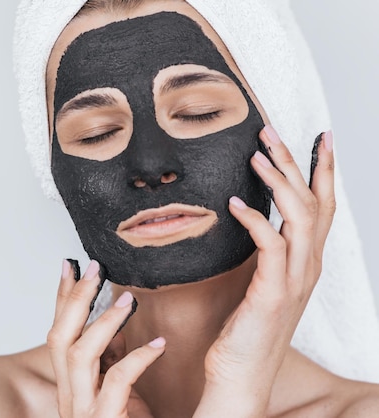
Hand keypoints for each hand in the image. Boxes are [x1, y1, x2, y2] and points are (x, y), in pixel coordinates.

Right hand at [47, 260, 165, 417]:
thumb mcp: (118, 390)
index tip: (70, 264)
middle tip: (94, 267)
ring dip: (103, 323)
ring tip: (128, 300)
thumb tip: (115, 323)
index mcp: (70, 384)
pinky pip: (116, 382)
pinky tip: (159, 345)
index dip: (62, 297)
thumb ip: (110, 358)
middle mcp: (69, 396)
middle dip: (75, 299)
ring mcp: (83, 411)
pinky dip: (137, 358)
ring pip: (79, 356)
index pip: (58, 332)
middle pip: (59, 339)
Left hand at [194, 128, 334, 416]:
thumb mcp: (260, 281)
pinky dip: (256, 220)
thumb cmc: (246, 327)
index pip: (322, 206)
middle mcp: (307, 267)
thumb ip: (264, 251)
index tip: (318, 137)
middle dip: (296, 162)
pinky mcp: (272, 294)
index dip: (323, 170)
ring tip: (256, 155)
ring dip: (279, 182)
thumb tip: (248, 214)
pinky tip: (236, 202)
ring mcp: (293, 281)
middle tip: (272, 130)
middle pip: (314, 202)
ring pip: (300, 218)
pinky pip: (271, 247)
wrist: (241, 373)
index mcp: (305, 262)